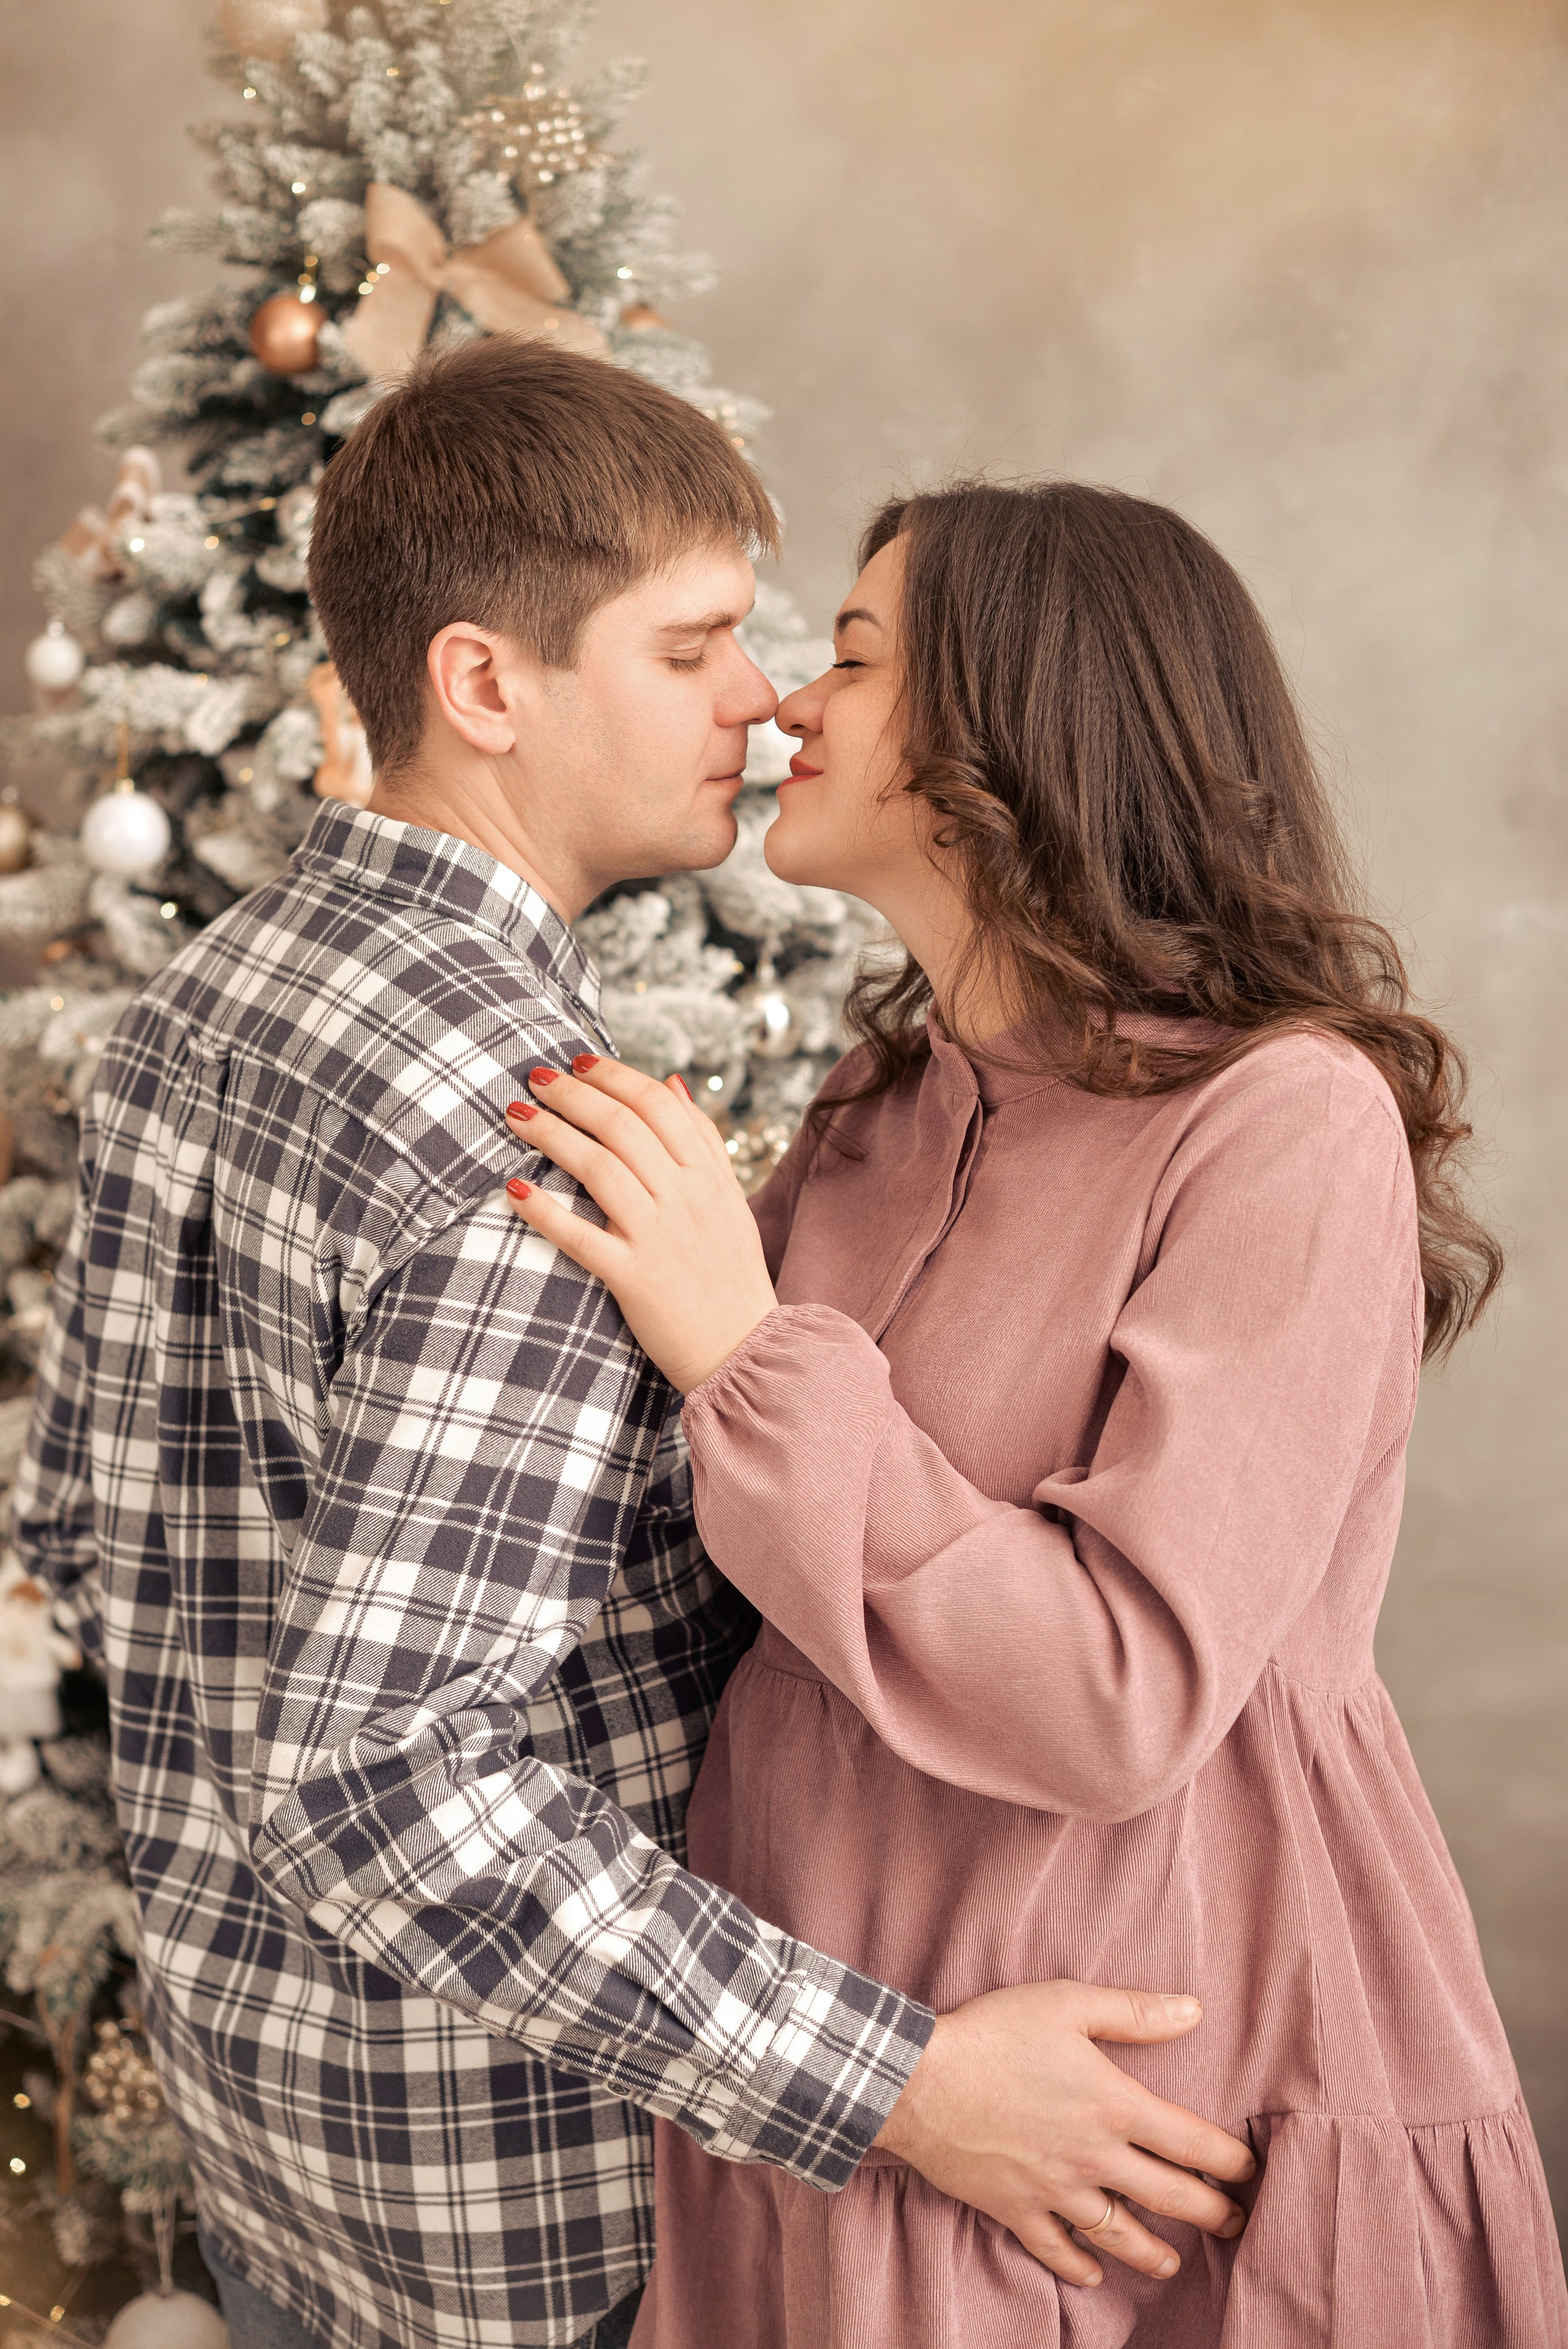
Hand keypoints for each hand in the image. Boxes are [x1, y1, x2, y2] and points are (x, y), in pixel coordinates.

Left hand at [501, 1055, 778, 1393]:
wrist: (743, 1347)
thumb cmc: (731, 1272)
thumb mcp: (730, 1198)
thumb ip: (704, 1140)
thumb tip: (673, 1081)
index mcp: (709, 1175)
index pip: (658, 1104)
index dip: (613, 1075)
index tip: (576, 1062)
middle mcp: (686, 1198)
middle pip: (622, 1126)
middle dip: (573, 1094)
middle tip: (535, 1078)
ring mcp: (659, 1237)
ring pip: (598, 1168)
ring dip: (552, 1135)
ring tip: (517, 1116)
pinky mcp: (633, 1278)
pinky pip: (580, 1236)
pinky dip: (544, 1210)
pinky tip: (514, 1187)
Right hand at [873, 1981, 1253, 2288]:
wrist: (921, 2081)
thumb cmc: (994, 2033)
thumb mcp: (1067, 2003)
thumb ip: (1134, 2012)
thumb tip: (1194, 2010)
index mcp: (1114, 2105)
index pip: (1192, 2142)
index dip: (1230, 2161)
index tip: (1251, 2171)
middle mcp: (1095, 2157)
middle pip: (1168, 2197)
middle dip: (1210, 2214)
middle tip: (1236, 2225)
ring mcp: (1056, 2190)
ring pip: (1119, 2234)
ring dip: (1153, 2253)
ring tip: (1173, 2263)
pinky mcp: (1017, 2209)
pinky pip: (1057, 2249)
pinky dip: (1080, 2266)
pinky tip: (1095, 2273)